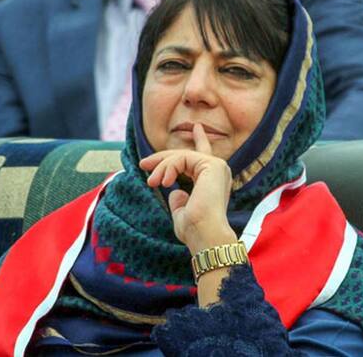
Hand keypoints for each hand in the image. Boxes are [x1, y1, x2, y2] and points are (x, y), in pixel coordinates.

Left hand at [139, 124, 237, 255]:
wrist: (205, 236)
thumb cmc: (194, 230)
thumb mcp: (182, 212)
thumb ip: (179, 200)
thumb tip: (175, 192)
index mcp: (213, 181)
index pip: (204, 156)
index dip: (200, 140)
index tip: (196, 127)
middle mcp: (218, 171)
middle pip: (186, 155)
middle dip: (162, 159)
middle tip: (143, 164)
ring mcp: (217, 167)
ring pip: (181, 156)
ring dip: (162, 167)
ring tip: (151, 182)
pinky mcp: (212, 165)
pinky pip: (183, 158)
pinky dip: (169, 168)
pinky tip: (163, 182)